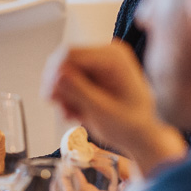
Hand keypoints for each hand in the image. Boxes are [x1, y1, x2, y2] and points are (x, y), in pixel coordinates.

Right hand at [45, 40, 187, 171]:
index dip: (54, 74)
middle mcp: (105, 54)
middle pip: (64, 61)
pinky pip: (69, 80)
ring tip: (72, 115)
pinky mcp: (93, 74)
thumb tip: (57, 74)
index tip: (49, 97)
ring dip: (62, 95)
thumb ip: (79, 91)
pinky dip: (68, 97)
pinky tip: (76, 113)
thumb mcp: (102, 111)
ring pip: (63, 72)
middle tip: (60, 110)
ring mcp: (99, 63)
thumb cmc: (130, 126)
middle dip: (58, 87)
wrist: (141, 137)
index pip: (71, 54)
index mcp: (113, 57)